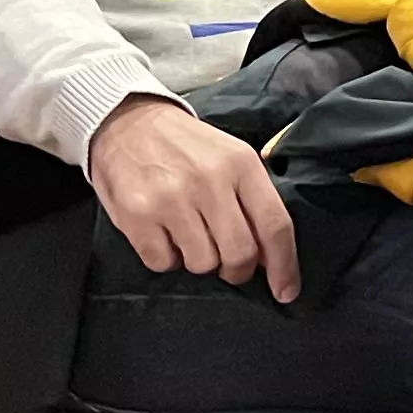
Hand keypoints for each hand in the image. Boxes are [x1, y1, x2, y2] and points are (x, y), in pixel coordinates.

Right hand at [86, 94, 299, 301]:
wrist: (126, 122)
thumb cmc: (185, 146)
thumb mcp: (229, 156)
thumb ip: (252, 201)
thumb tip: (270, 257)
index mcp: (240, 163)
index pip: (274, 224)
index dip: (284, 265)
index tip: (286, 291)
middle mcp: (209, 180)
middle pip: (240, 254)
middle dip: (237, 270)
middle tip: (228, 264)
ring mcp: (171, 198)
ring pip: (202, 264)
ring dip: (198, 259)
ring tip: (188, 233)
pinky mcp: (137, 215)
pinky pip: (163, 263)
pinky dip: (166, 257)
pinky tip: (162, 232)